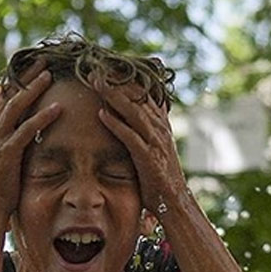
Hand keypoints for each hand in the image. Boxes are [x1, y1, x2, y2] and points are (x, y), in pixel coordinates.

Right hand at [0, 61, 61, 217]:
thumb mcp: (2, 160)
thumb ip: (9, 142)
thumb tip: (20, 127)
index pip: (2, 97)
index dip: (17, 79)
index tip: (32, 65)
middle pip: (8, 95)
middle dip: (25, 76)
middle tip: (42, 59)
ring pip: (15, 107)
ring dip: (33, 89)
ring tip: (50, 75)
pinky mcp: (5, 156)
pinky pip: (26, 132)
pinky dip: (41, 118)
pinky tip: (57, 108)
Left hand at [93, 78, 186, 210]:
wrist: (176, 203)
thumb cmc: (161, 178)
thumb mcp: (155, 150)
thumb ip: (146, 132)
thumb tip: (131, 118)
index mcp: (160, 125)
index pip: (143, 95)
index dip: (125, 81)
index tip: (106, 69)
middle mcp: (159, 130)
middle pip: (137, 98)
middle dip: (116, 82)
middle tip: (95, 70)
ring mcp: (155, 143)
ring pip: (133, 112)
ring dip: (113, 96)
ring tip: (95, 83)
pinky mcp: (148, 158)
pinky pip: (130, 137)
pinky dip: (116, 125)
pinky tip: (101, 115)